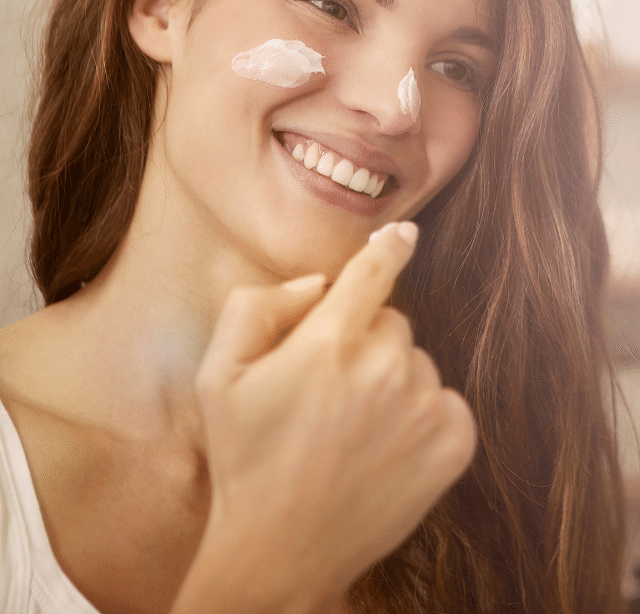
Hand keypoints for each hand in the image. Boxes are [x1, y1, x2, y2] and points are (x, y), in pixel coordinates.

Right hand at [177, 222, 475, 612]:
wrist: (281, 551)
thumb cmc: (244, 458)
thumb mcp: (218, 375)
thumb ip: (257, 307)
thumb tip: (316, 284)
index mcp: (327, 344)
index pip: (371, 273)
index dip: (387, 247)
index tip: (403, 233)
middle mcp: (385, 369)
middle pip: (392, 320)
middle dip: (364, 339)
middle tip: (328, 388)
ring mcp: (424, 408)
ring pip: (416, 360)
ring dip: (392, 378)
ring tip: (352, 425)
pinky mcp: (454, 444)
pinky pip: (445, 399)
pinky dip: (420, 411)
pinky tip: (384, 444)